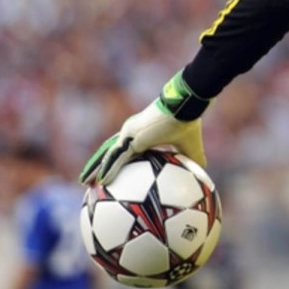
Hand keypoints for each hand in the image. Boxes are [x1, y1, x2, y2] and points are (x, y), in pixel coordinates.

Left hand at [79, 70, 210, 185]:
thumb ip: (193, 159)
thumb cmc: (188, 122)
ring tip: (84, 181)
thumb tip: (204, 172)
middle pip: (110, 151)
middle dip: (98, 163)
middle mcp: (132, 132)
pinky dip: (108, 168)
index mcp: (143, 133)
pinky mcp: (131, 136)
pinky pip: (117, 157)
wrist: (186, 107)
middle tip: (89, 178)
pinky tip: (100, 181)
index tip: (111, 171)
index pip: (125, 149)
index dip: (116, 160)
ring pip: (108, 154)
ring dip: (95, 167)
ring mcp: (129, 133)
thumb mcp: (190, 146)